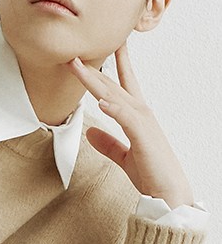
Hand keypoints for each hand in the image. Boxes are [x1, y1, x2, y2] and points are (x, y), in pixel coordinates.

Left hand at [71, 43, 193, 207]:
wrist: (169, 193)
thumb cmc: (152, 174)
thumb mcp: (124, 156)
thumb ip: (108, 143)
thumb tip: (90, 131)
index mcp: (137, 116)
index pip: (122, 84)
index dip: (112, 65)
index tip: (100, 50)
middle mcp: (140, 113)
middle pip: (112, 85)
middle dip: (93, 69)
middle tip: (75, 54)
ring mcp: (142, 122)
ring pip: (115, 95)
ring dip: (95, 81)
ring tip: (78, 68)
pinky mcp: (142, 136)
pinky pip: (125, 117)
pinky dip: (113, 108)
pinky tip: (101, 101)